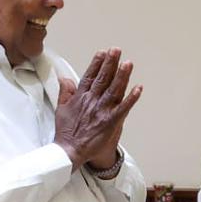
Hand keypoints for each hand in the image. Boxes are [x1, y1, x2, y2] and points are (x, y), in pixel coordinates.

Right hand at [54, 48, 141, 169]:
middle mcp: (92, 101)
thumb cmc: (66, 132)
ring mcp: (102, 111)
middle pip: (103, 78)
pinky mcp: (110, 122)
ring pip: (114, 89)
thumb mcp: (61, 109)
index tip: (103, 53)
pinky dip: (131, 99)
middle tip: (116, 50)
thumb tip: (65, 78)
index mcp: (80, 97)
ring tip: (128, 63)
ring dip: (122, 76)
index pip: (89, 76)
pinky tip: (138, 89)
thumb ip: (65, 92)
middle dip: (110, 63)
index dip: (97, 63)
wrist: (70, 151)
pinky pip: (123, 108)